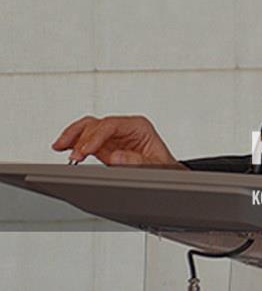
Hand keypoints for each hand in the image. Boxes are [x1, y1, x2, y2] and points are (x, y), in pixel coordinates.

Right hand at [51, 115, 184, 167]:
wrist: (166, 173)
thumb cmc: (164, 166)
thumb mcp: (156, 165)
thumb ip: (137, 161)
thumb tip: (116, 157)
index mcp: (139, 127)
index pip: (112, 125)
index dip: (96, 136)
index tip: (85, 150)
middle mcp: (125, 128)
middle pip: (97, 124)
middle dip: (82, 138)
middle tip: (73, 156)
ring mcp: (113, 136)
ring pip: (88, 127)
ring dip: (72, 136)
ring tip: (59, 147)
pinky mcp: (105, 146)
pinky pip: (85, 140)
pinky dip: (72, 142)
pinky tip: (62, 147)